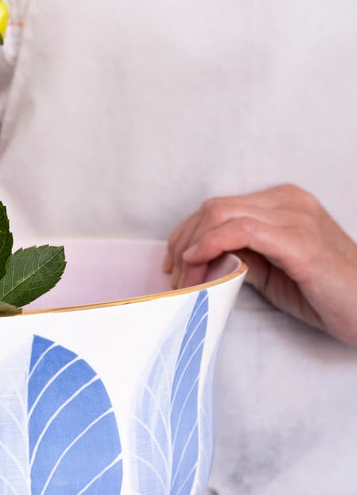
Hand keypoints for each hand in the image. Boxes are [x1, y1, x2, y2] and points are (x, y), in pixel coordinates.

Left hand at [164, 184, 356, 345]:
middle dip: (182, 242)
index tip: (172, 265)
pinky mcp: (299, 241)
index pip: (218, 207)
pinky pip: (241, 231)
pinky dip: (210, 245)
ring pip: (220, 216)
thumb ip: (238, 255)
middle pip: (213, 208)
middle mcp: (289, 201)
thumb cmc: (323, 293)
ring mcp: (296, 217)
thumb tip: (197, 258)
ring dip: (192, 249)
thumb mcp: (270, 270)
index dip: (186, 234)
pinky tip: (197, 264)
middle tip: (173, 278)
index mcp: (282, 202)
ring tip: (184, 281)